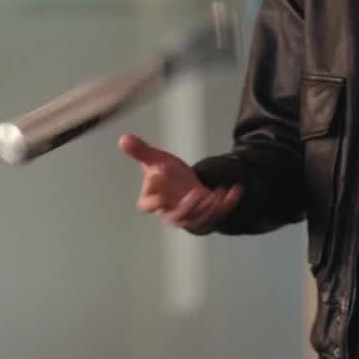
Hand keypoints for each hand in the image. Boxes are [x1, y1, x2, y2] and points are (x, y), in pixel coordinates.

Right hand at [118, 134, 242, 232]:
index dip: (154, 201)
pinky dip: (228, 203)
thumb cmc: (165, 173)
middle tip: (197, 194)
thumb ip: (140, 151)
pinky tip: (235, 189)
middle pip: (176, 218)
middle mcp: (169, 212)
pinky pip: (218, 214)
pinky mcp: (206, 217)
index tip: (160, 193)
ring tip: (217, 192)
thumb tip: (123, 138)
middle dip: (188, 208)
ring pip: (198, 219)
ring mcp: (189, 217)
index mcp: (153, 200)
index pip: (148, 205)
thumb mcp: (155, 159)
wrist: (184, 183)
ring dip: (209, 208)